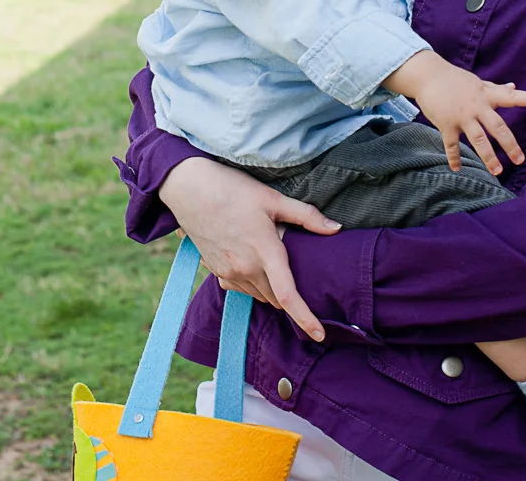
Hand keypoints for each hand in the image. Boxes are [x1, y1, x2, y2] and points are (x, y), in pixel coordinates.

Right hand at [158, 157, 341, 340]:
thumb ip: (306, 216)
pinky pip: (240, 288)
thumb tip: (336, 228)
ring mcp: (228, 272)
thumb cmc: (232, 189)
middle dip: (289, 293)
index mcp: (264, 251)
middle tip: (294, 268)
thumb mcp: (272, 198)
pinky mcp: (215, 271)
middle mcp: (245, 268)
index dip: (306, 318)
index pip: (288, 296)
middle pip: (276, 298)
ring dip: (270, 288)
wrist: (189, 188)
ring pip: (258, 295)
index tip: (320, 335)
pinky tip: (250, 261)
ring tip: (270, 259)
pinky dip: (252, 283)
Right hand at [384, 51, 525, 173]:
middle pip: (498, 127)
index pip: (512, 97)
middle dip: (510, 145)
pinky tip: (457, 169)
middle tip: (520, 160)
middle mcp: (477, 106)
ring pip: (478, 139)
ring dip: (488, 157)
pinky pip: (451, 145)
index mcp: (487, 95)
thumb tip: (514, 86)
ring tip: (497, 172)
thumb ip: (496, 88)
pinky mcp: (446, 124)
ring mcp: (461, 116)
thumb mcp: (478, 82)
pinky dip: (454, 158)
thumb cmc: (455, 79)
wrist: (428, 76)